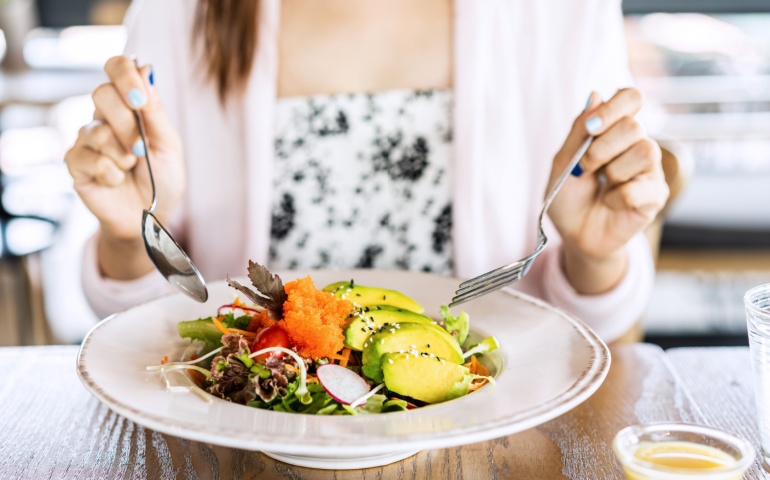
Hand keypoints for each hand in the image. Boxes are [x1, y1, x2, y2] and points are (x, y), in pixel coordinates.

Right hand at [65, 56, 183, 241]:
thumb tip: (145, 67)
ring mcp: (87, 138)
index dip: (124, 75)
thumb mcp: (169, 144)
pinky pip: (88, 157)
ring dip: (122, 153)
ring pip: (95, 129)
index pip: (116, 68)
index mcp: (130, 105)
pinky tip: (116, 181)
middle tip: (141, 149)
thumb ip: (155, 110)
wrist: (150, 216)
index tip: (140, 99)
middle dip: (128, 124)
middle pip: (101, 94)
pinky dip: (110, 173)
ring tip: (132, 167)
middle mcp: (104, 116)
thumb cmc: (163, 179)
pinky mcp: (75, 162)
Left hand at [547, 88, 668, 293]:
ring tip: (602, 184)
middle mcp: (636, 144)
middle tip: (586, 168)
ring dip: (613, 171)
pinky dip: (617, 197)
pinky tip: (610, 203)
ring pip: (646, 151)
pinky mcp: (656, 196)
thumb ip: (579, 131)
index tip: (590, 127)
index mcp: (614, 130)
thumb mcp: (563, 162)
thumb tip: (596, 94)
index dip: (614, 107)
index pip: (631, 98)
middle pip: (634, 126)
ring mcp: (650, 169)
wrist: (574, 234)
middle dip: (601, 149)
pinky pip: (641, 187)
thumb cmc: (568, 197)